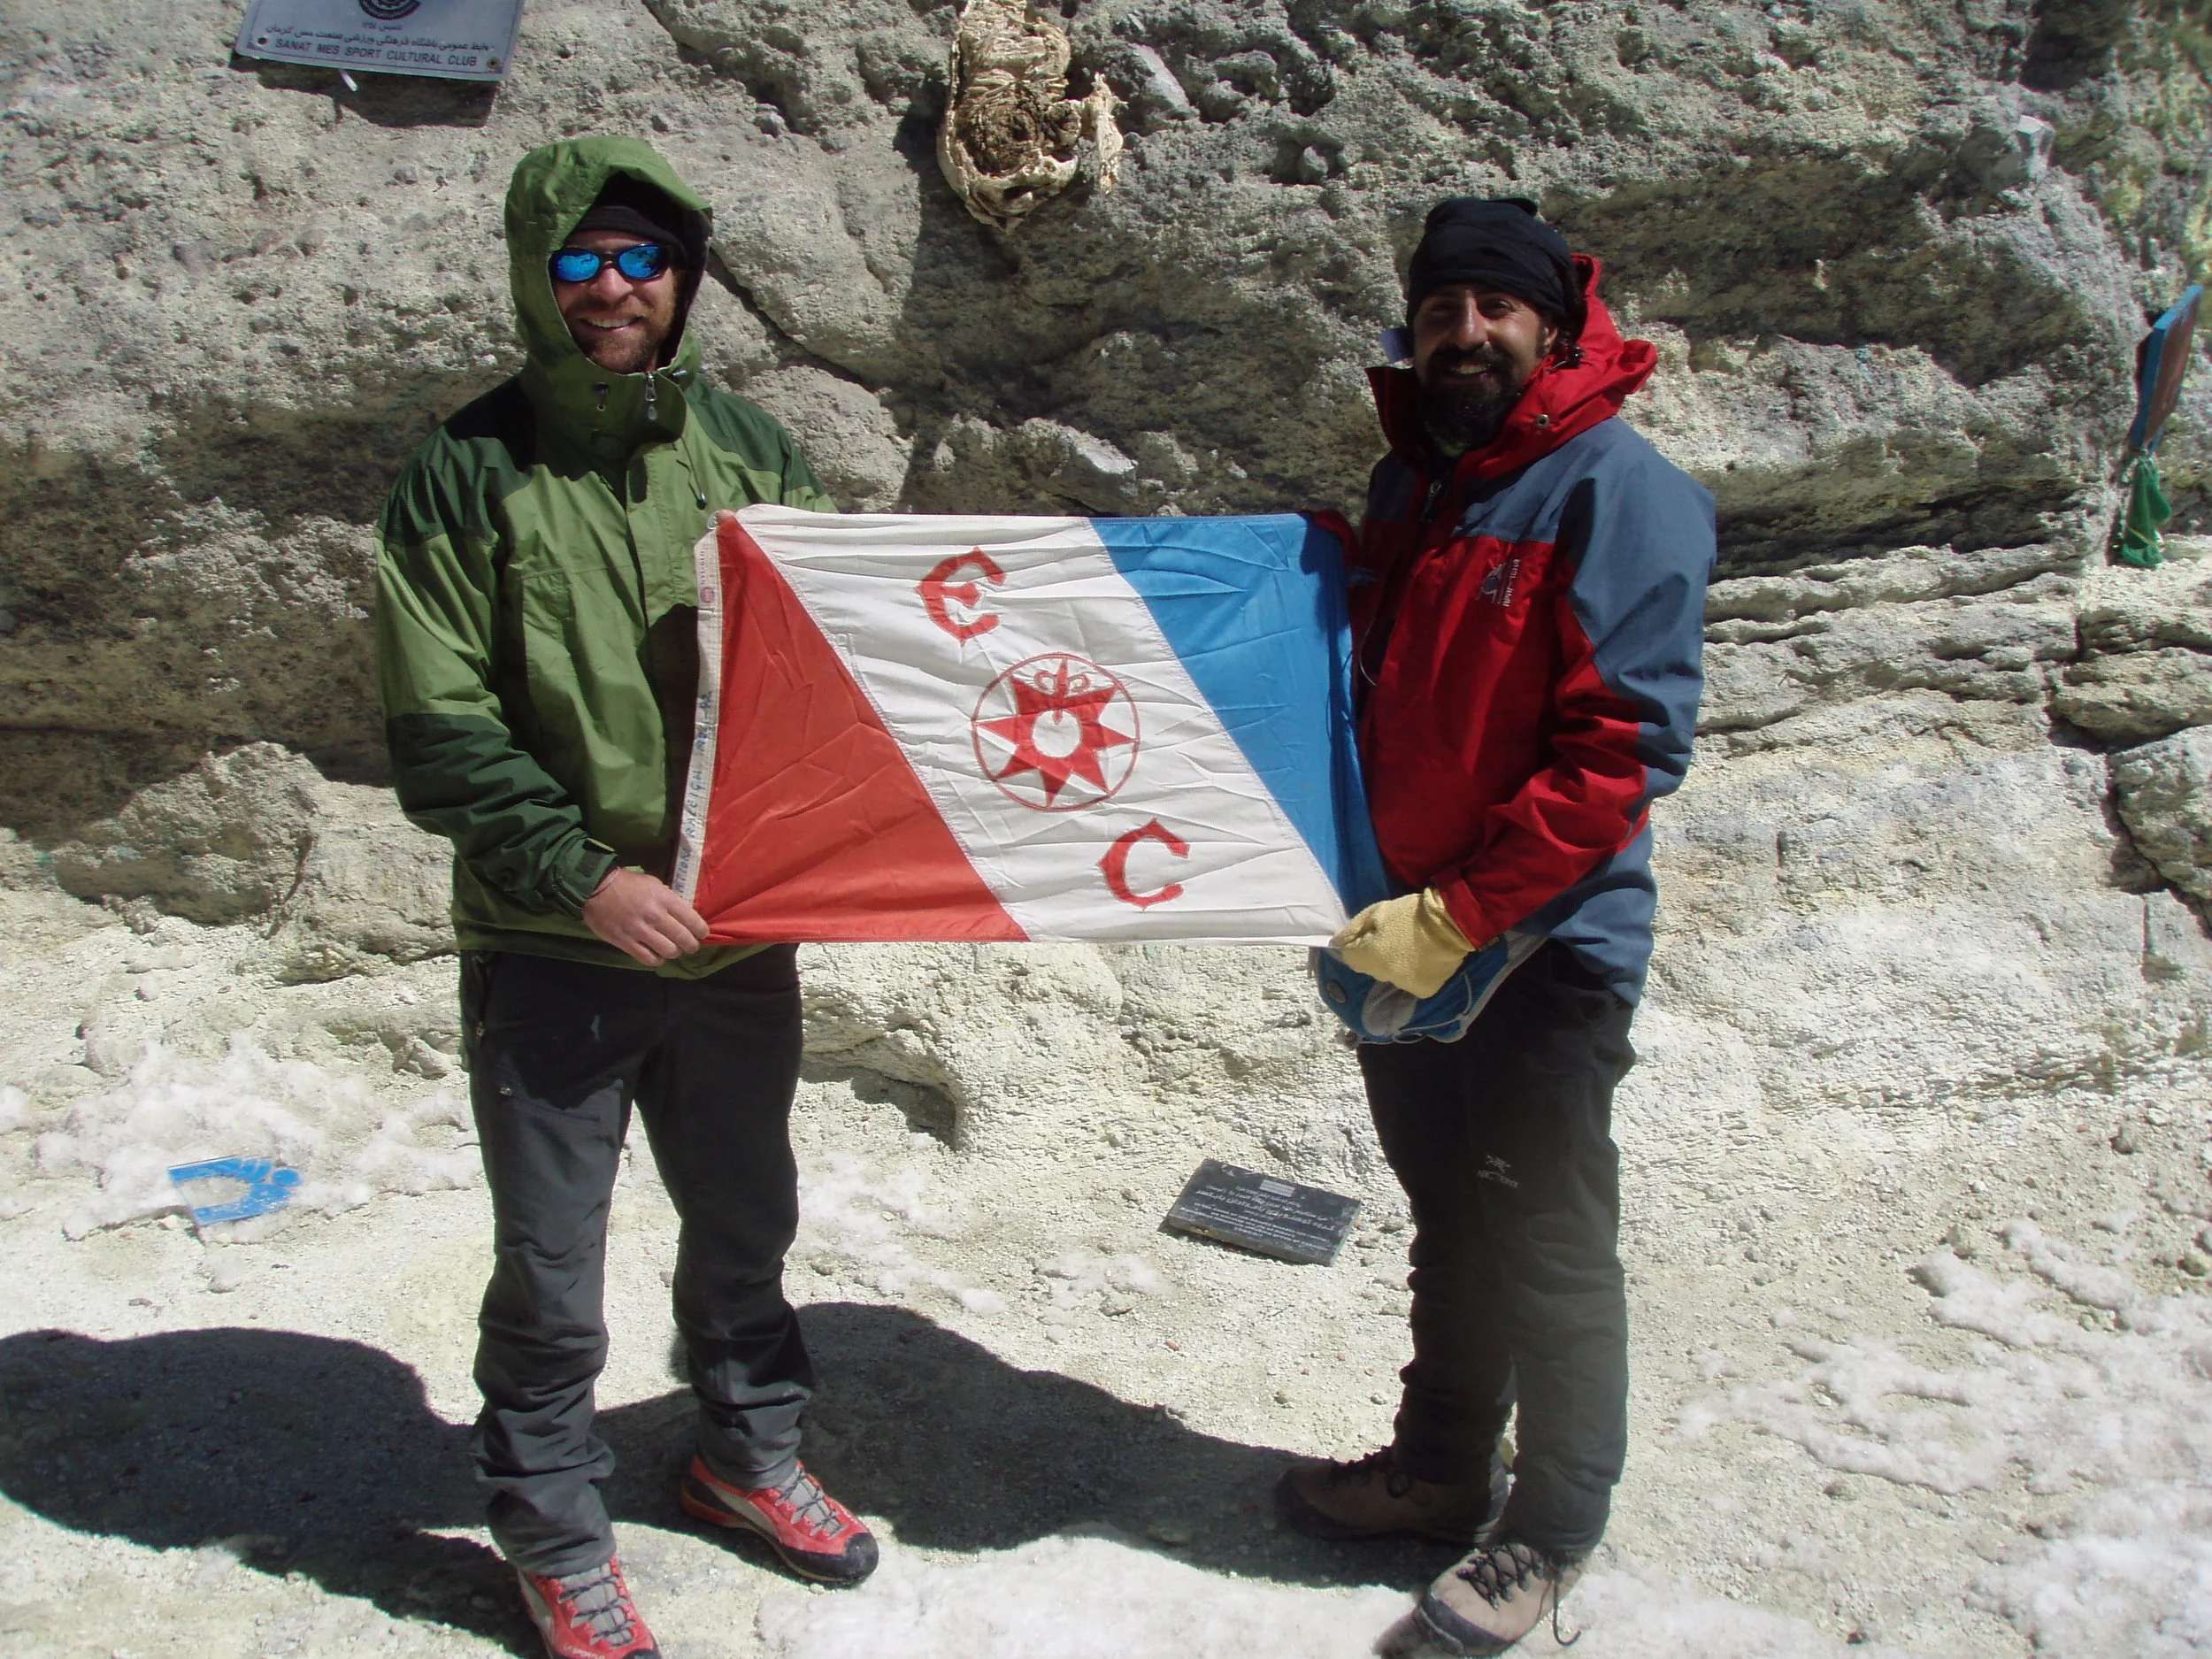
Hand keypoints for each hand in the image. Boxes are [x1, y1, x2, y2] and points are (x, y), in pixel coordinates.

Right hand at [582, 868, 709, 965]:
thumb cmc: (628, 884)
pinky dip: (657, 959)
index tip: (701, 934)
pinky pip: (649, 959)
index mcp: (665, 899)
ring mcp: (640, 931)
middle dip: (691, 945)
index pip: (693, 921)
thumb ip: (669, 900)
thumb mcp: (654, 884)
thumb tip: (683, 916)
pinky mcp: (626, 943)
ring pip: (669, 952)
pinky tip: (656, 955)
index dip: (701, 931)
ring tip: (672, 949)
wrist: (596, 888)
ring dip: (674, 952)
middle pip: (684, 940)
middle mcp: (656, 916)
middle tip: (690, 945)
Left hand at [1328, 889, 1474, 998]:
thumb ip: (1353, 929)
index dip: (1358, 945)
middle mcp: (1383, 977)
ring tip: (1413, 947)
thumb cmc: (1410, 913)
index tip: (1372, 933)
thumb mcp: (1376, 912)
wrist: (1451, 923)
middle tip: (1396, 937)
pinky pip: (1412, 982)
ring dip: (1397, 965)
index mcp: (1368, 957)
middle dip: (1378, 955)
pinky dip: (1415, 973)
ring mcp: (1404, 986)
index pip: (1350, 958)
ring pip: (1393, 976)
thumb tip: (1335, 942)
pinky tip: (1425, 958)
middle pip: (1372, 968)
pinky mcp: (1424, 991)